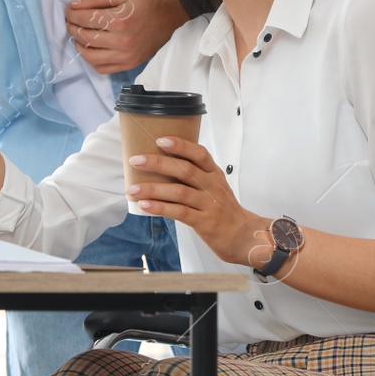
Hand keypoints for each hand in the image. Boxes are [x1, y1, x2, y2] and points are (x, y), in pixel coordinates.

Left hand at [64, 0, 188, 74]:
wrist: (169, 15)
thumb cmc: (145, 2)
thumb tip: (73, 5)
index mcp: (119, 21)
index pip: (85, 19)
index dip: (72, 14)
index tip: (68, 10)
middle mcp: (121, 42)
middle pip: (85, 38)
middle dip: (72, 28)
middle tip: (70, 21)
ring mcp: (125, 56)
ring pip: (90, 56)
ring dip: (78, 45)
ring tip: (77, 35)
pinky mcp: (129, 64)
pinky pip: (102, 68)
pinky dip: (91, 60)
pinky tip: (89, 49)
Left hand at [124, 135, 272, 268]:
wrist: (242, 235)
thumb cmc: (223, 208)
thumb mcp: (215, 185)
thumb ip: (195, 174)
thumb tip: (160, 164)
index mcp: (214, 173)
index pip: (199, 153)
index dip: (180, 145)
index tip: (160, 140)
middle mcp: (212, 186)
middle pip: (184, 170)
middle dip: (158, 163)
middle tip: (136, 161)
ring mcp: (209, 204)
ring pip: (178, 192)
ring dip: (153, 189)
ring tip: (132, 189)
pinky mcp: (204, 222)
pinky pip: (179, 212)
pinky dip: (160, 208)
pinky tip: (145, 205)